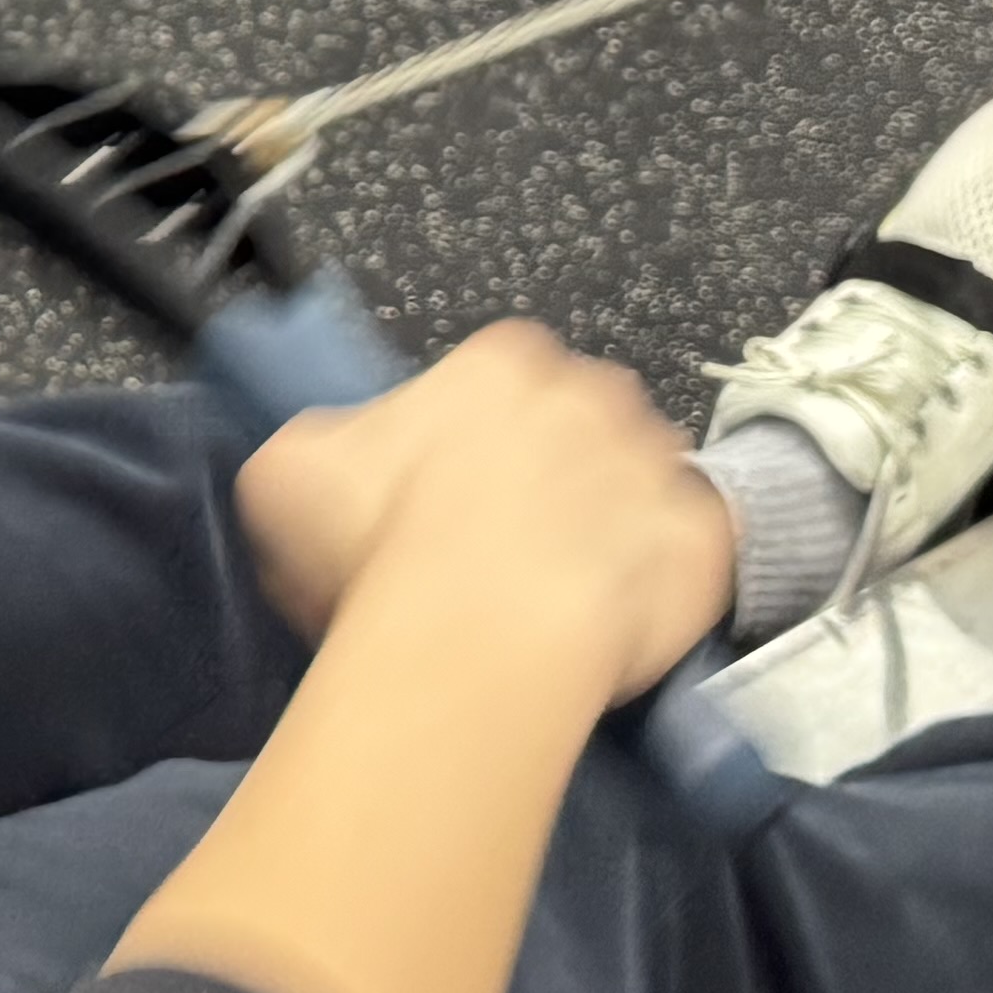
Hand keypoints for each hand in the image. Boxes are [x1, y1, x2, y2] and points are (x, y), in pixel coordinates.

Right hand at [225, 319, 731, 710]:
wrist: (482, 631)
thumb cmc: (383, 543)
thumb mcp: (288, 474)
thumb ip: (320, 446)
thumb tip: (328, 465)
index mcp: (500, 360)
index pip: (496, 379)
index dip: (466, 440)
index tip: (441, 494)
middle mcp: (595, 390)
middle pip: (575, 424)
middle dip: (546, 473)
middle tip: (494, 547)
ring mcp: (661, 464)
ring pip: (635, 485)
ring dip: (606, 525)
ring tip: (553, 593)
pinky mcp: (704, 543)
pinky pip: (685, 556)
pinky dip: (657, 584)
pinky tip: (608, 623)